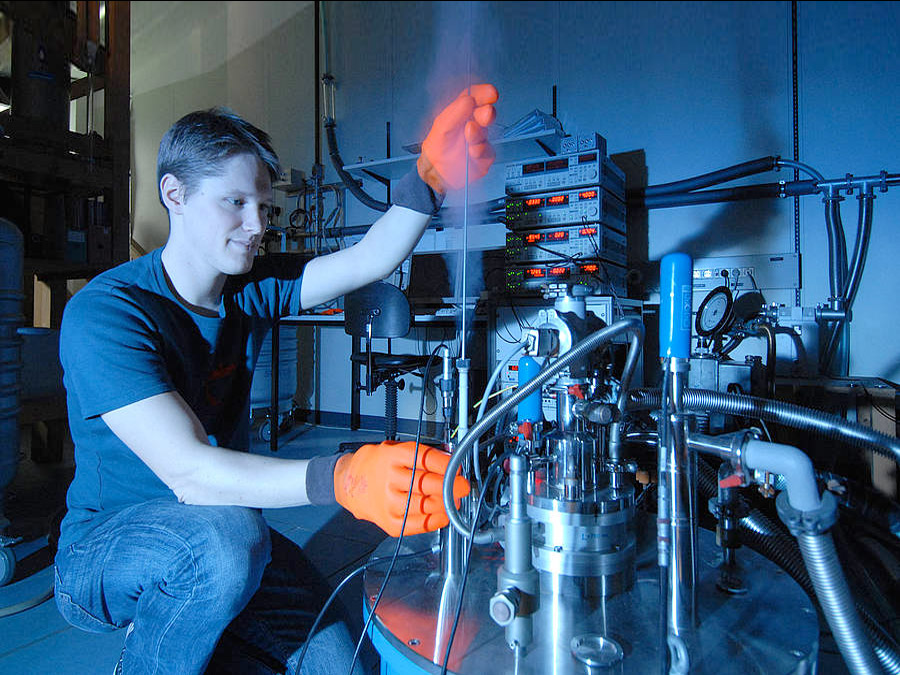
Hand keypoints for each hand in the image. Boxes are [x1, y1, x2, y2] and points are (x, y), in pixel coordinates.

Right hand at [334, 441, 469, 536]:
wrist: (348, 483)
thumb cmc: (375, 465)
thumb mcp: (393, 448)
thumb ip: (420, 453)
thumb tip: (450, 458)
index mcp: (391, 456)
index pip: (424, 458)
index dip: (446, 464)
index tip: (457, 466)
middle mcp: (389, 479)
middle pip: (427, 483)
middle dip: (450, 485)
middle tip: (462, 485)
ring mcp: (389, 502)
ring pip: (425, 504)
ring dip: (446, 503)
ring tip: (454, 499)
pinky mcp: (390, 522)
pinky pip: (418, 524)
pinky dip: (435, 520)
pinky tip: (444, 514)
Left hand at [417, 84, 498, 193]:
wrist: (437, 173)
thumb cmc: (437, 147)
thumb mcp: (442, 126)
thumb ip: (455, 112)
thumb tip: (470, 100)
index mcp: (462, 112)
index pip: (476, 97)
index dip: (484, 93)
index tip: (491, 94)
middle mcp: (473, 123)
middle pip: (486, 112)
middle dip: (487, 113)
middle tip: (485, 115)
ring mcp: (480, 139)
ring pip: (486, 133)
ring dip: (477, 136)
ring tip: (467, 139)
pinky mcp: (485, 156)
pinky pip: (489, 152)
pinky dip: (480, 152)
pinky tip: (471, 155)